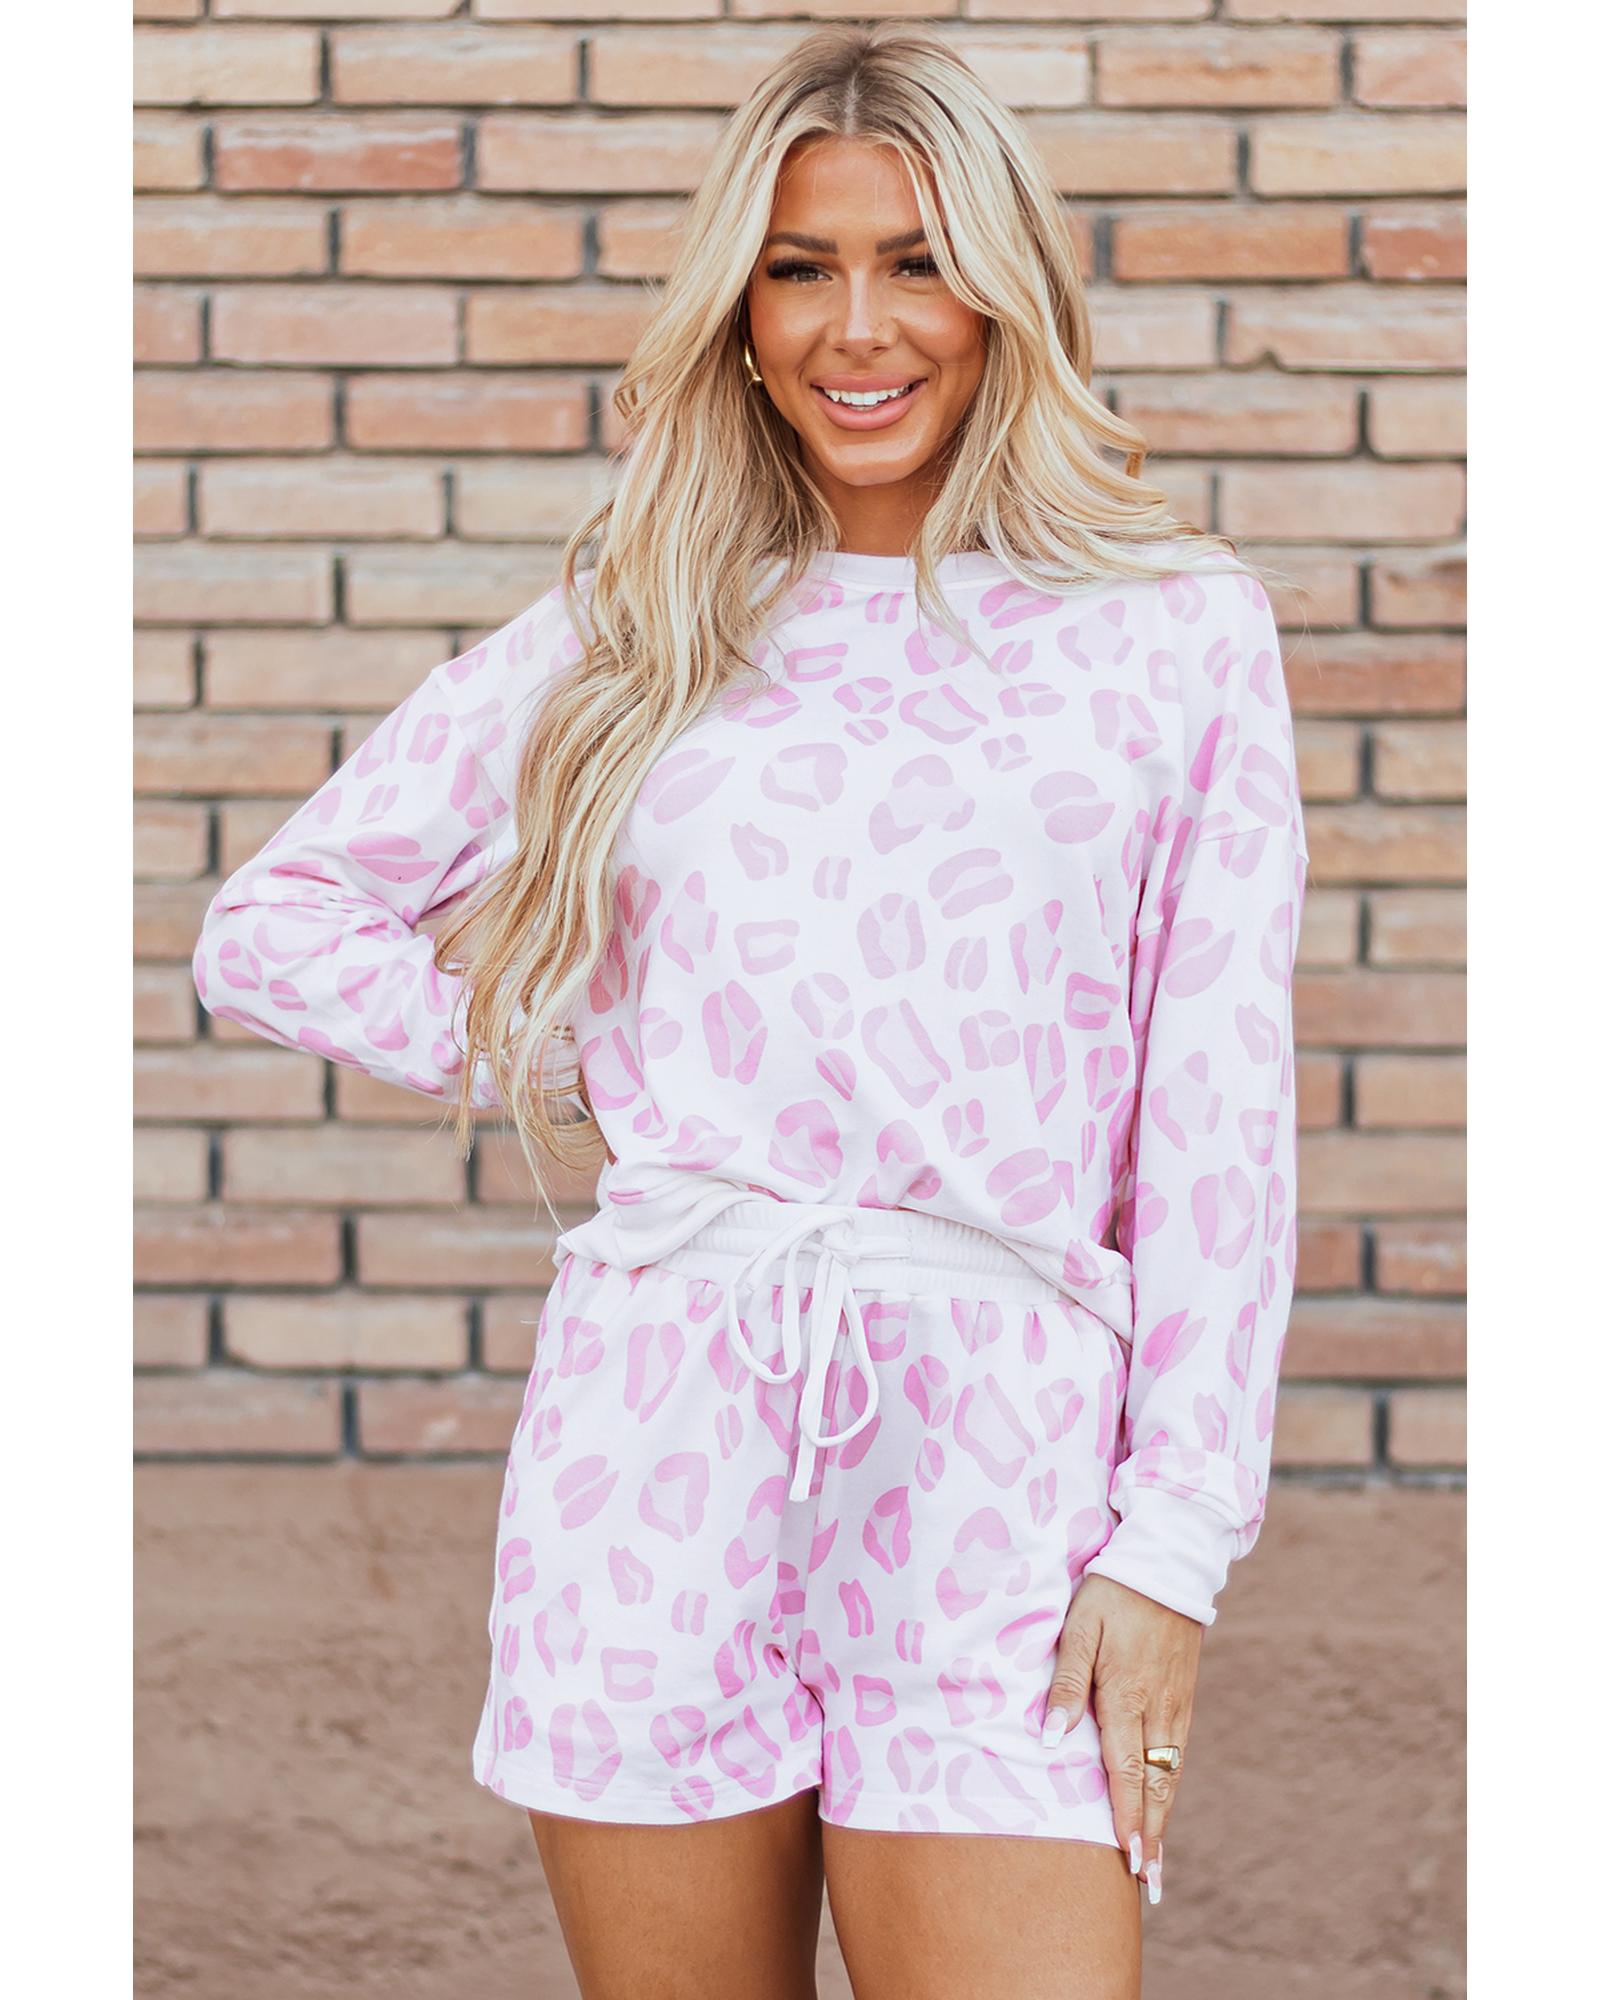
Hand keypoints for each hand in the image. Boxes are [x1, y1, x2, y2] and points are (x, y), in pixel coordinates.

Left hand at [1041, 1573, 1202, 1902]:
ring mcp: (1176, 1703)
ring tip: (1156, 1860)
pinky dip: (1170, 1786)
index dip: (1127, 1819)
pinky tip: (1163, 1803)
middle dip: (1152, 1837)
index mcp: (1126, 1695)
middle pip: (1155, 1786)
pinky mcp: (1185, 1694)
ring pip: (1170, 1774)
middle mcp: (1157, 1708)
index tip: (1129, 1862)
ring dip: (1163, 1818)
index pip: (1125, 1772)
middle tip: (1148, 1885)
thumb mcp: (1079, 1627)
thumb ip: (1066, 1682)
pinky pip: (1178, 1752)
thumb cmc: (1112, 1592)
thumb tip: (1050, 1738)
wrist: (1168, 1562)